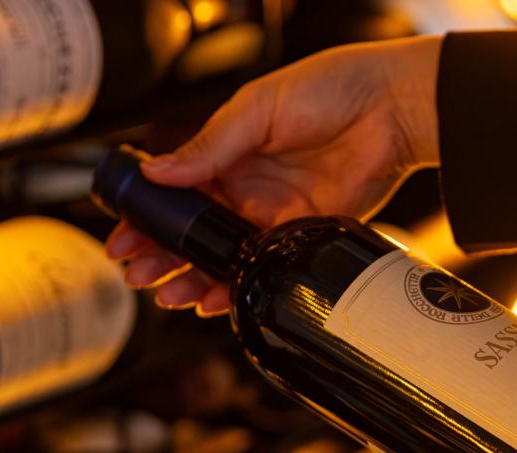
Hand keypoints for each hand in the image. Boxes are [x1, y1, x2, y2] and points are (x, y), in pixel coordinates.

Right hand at [105, 36, 442, 315]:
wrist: (391, 107)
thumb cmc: (329, 89)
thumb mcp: (257, 109)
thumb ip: (209, 147)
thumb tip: (157, 171)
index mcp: (229, 153)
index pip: (179, 194)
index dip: (151, 219)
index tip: (125, 240)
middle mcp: (249, 188)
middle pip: (198, 233)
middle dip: (165, 258)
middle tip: (140, 276)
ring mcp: (276, 213)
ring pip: (228, 256)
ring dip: (197, 278)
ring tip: (171, 296)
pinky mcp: (307, 233)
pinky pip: (268, 266)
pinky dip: (243, 286)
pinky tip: (218, 299)